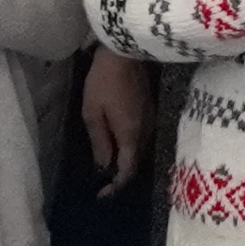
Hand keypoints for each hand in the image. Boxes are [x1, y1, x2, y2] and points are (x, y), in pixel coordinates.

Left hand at [79, 51, 157, 195]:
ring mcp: (152, 119)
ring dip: (126, 161)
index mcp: (131, 135)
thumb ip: (100, 142)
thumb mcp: (93, 113)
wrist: (126, 50)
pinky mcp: (151, 109)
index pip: (128, 171)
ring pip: (140, 150)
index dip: (116, 186)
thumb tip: (104, 168)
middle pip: (136, 163)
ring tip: (109, 166)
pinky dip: (130, 147)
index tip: (101, 196)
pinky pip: (142, 137)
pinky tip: (118, 144)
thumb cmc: (104, 81)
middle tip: (103, 183)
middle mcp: (146, 132)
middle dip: (121, 176)